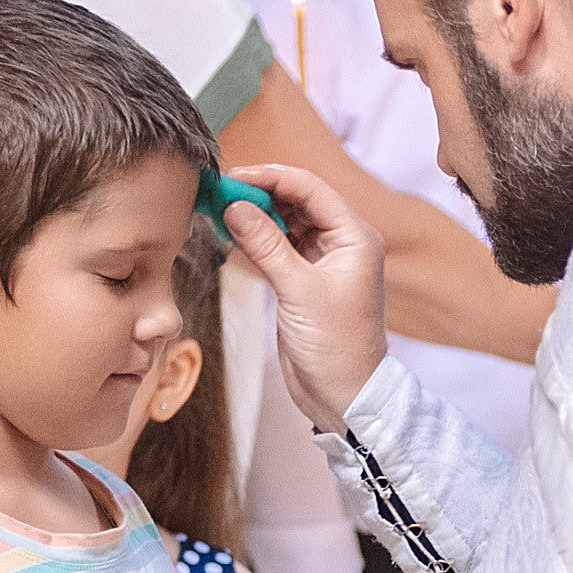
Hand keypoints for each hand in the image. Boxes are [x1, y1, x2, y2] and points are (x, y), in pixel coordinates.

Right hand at [224, 160, 386, 434]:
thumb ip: (266, 245)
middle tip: (219, 191)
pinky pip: (278, 246)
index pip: (309, 188)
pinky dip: (256, 239)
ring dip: (255, 215)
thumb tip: (234, 207)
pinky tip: (230, 234)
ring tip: (218, 209)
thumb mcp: (299, 291)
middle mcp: (342, 242)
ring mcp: (323, 260)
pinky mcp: (305, 279)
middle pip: (297, 200)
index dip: (270, 177)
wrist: (343, 395)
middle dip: (259, 193)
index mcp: (355, 237)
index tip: (233, 176)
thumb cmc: (336, 347)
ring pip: (285, 222)